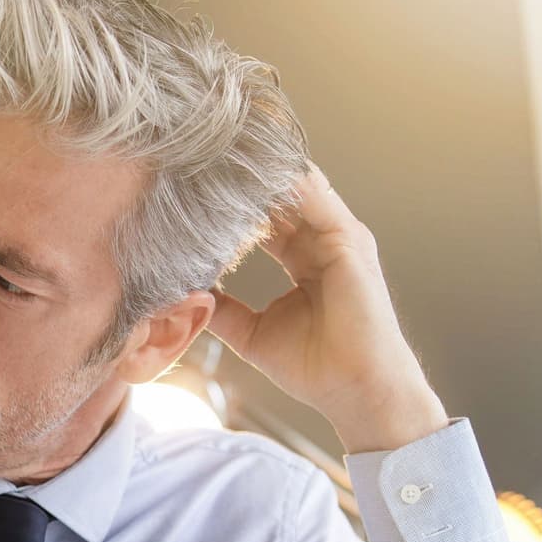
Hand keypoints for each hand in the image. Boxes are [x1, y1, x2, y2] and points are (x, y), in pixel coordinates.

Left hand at [208, 166, 448, 453]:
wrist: (354, 390)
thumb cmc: (314, 367)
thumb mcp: (251, 333)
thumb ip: (222, 309)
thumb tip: (186, 294)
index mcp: (304, 258)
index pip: (267, 217)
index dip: (235, 202)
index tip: (195, 187)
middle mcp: (323, 241)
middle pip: (281, 195)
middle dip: (245, 177)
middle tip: (201, 157)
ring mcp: (339, 237)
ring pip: (297, 188)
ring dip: (262, 169)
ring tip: (221, 151)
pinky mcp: (349, 241)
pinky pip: (314, 198)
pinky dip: (286, 181)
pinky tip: (252, 170)